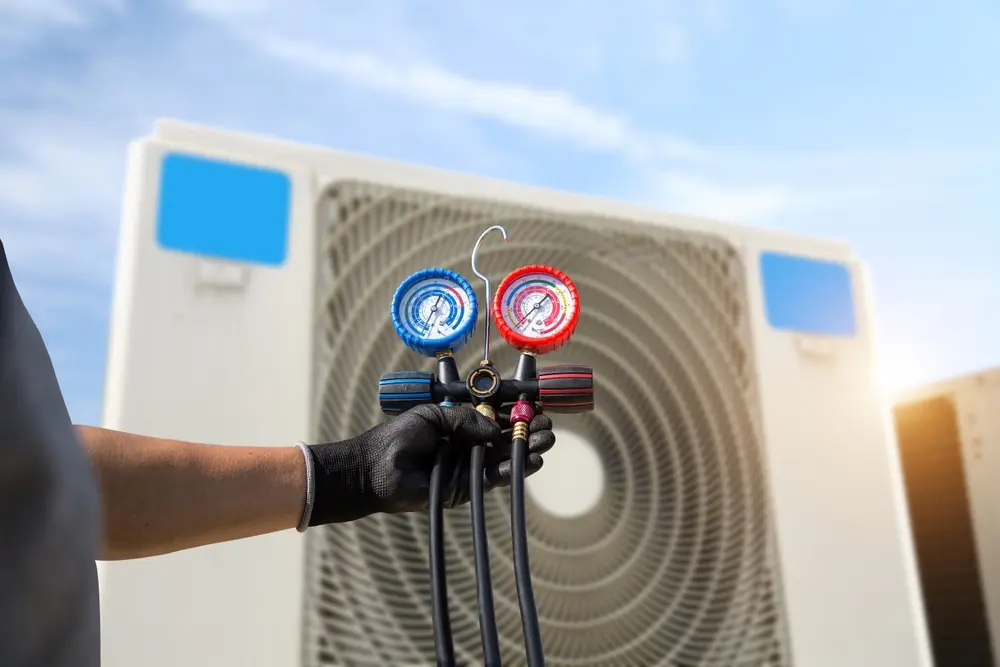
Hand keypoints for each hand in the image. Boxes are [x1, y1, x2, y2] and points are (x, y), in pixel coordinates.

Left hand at [306, 403, 555, 524]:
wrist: (376, 467)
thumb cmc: (398, 437)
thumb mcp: (435, 415)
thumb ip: (466, 419)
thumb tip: (496, 429)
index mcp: (459, 427)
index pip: (494, 420)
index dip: (515, 416)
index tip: (535, 409)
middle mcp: (467, 447)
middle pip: (505, 441)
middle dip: (527, 433)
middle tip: (548, 427)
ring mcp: (467, 469)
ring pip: (504, 460)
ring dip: (526, 451)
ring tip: (546, 441)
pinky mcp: (465, 489)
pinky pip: (493, 479)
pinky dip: (513, 471)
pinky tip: (531, 461)